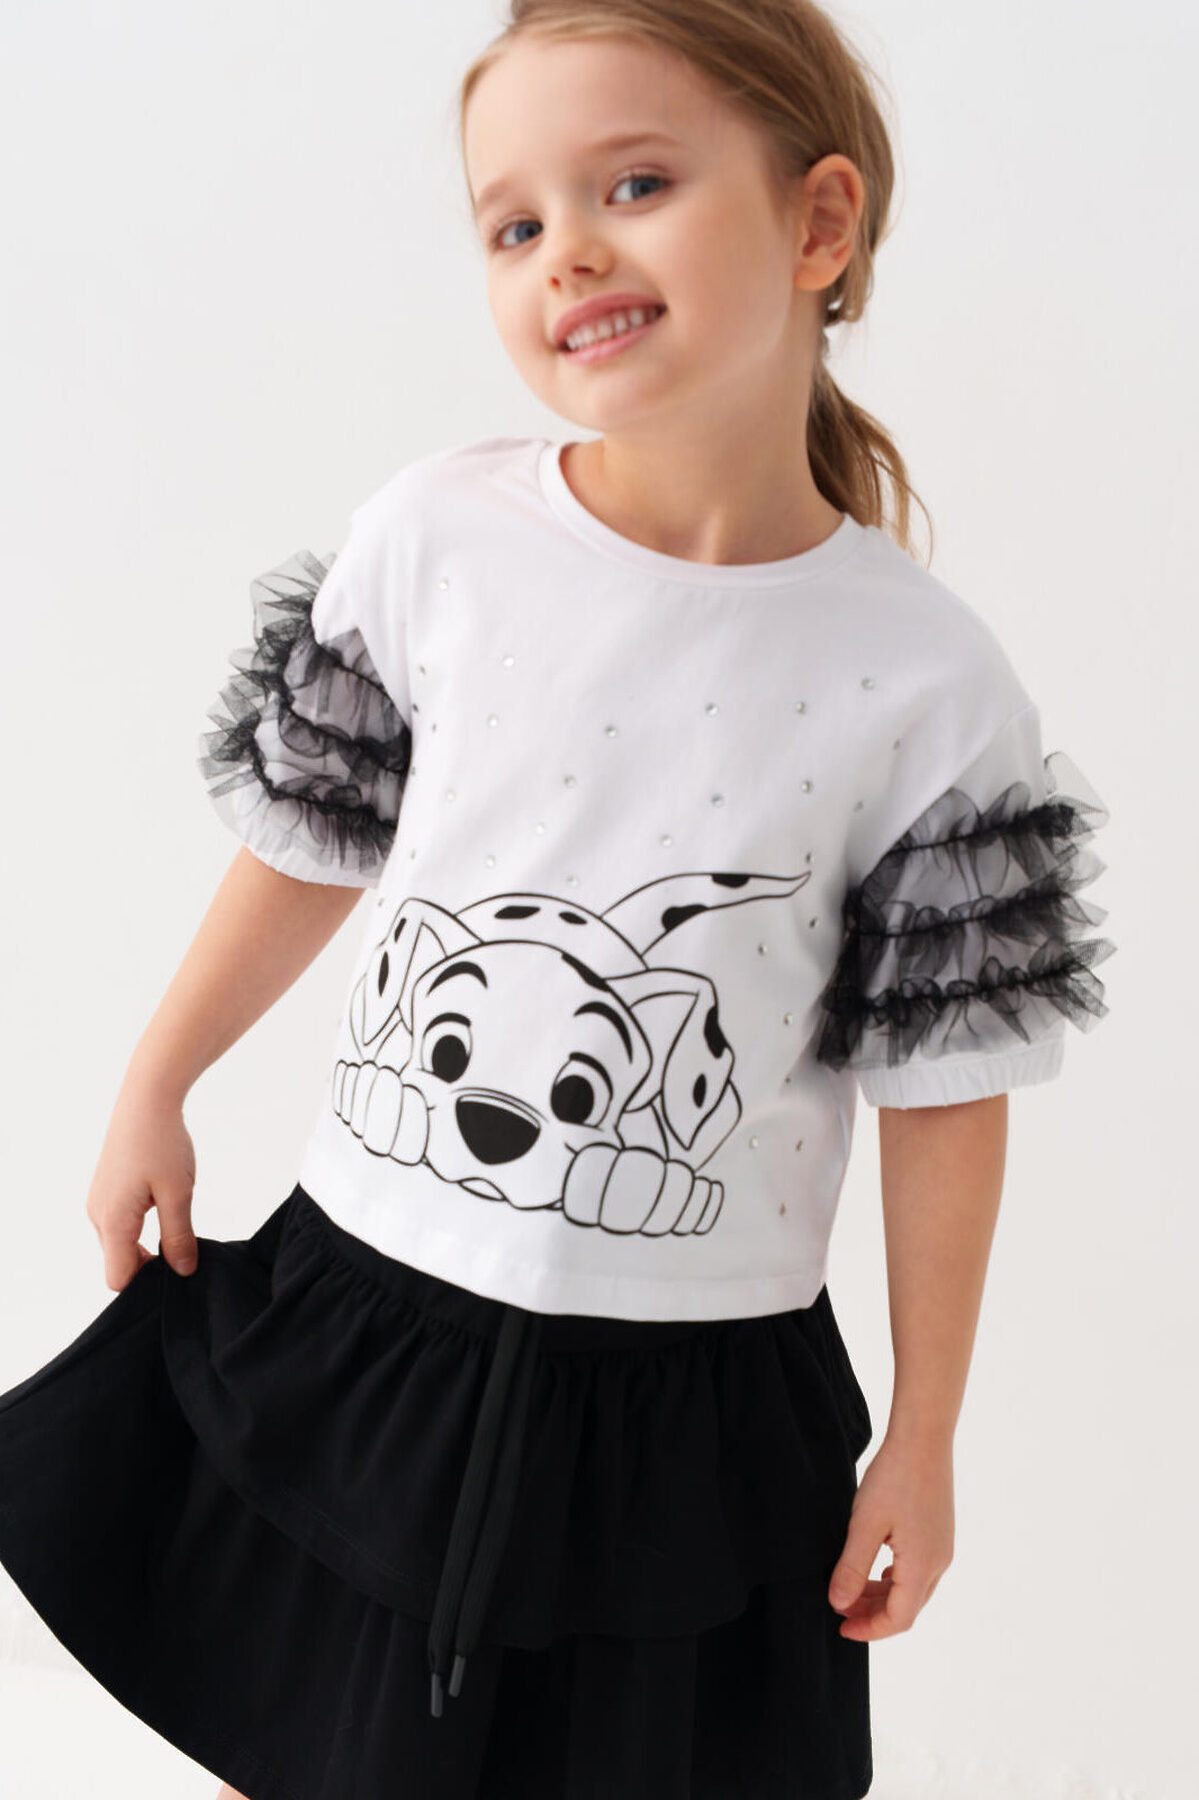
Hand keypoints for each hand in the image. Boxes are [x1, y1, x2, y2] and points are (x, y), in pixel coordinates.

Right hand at [85, 1076, 198, 1291]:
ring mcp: (98, 1200)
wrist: (147, 1099)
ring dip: (145, 1240)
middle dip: (149, 1262)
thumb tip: (183, 1271)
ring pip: (120, 1242)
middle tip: (184, 1244)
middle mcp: (98, 1215)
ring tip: (176, 1217)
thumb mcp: (178, 1193)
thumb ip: (178, 1236)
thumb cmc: (162, 1143)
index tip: (177, 1267)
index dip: (147, 1282)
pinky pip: (119, 1222)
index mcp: (113, 1222)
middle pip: (119, 1261)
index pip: (118, 1278)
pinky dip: (139, 1223)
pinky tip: (163, 1203)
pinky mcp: (105, 1188)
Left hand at [826, 1430, 954, 1638]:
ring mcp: (942, 1548)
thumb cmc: (894, 1478)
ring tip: (852, 1590)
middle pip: (907, 1608)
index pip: (899, 1619)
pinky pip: (918, 1571)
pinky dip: (895, 1579)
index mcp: (922, 1567)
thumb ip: (851, 1568)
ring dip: (883, 1596)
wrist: (924, 1439)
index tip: (841, 1628)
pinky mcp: (939, 1533)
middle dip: (873, 1614)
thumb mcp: (864, 1525)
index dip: (869, 1630)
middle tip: (840, 1609)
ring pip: (913, 1590)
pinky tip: (876, 1570)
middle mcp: (939, 1563)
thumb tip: (839, 1604)